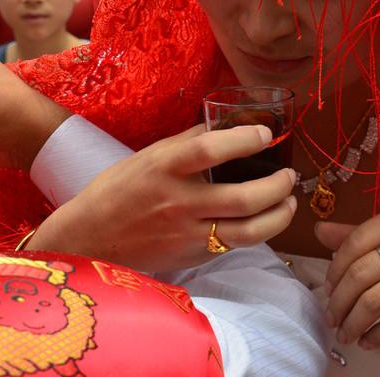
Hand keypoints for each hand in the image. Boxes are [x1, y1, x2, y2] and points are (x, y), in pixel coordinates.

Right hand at [26, 124, 298, 271]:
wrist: (91, 237)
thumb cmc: (119, 189)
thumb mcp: (149, 156)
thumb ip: (188, 142)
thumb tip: (228, 124)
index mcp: (164, 168)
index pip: (209, 150)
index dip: (243, 140)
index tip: (264, 133)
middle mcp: (178, 203)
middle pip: (241, 199)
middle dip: (277, 186)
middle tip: (289, 175)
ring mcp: (187, 234)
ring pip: (247, 232)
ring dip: (278, 216)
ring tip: (289, 202)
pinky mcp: (192, 256)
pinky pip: (233, 245)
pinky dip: (255, 232)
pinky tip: (263, 220)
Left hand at [316, 205, 379, 348]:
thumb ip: (363, 232)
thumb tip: (320, 232)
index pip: (356, 240)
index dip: (335, 267)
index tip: (329, 285)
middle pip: (360, 273)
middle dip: (339, 300)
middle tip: (331, 315)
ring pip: (375, 301)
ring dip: (352, 322)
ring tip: (345, 332)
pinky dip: (376, 335)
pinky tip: (367, 340)